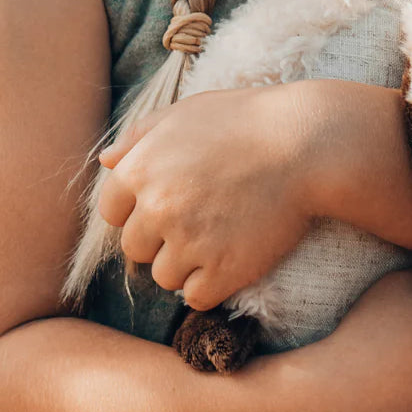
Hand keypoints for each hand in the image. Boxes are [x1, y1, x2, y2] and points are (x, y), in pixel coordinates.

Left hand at [96, 86, 316, 310]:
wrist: (307, 143)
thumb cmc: (246, 121)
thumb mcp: (185, 113)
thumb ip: (139, 135)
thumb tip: (105, 160)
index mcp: (140, 170)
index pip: (112, 213)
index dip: (140, 209)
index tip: (173, 202)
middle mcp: (156, 209)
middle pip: (136, 248)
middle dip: (162, 238)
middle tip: (202, 218)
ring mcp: (189, 243)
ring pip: (165, 277)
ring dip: (188, 264)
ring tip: (222, 235)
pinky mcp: (223, 270)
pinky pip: (196, 298)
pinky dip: (212, 285)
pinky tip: (233, 257)